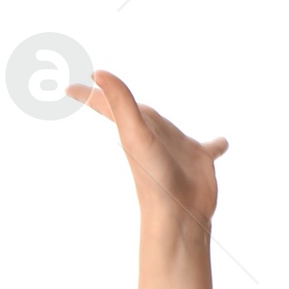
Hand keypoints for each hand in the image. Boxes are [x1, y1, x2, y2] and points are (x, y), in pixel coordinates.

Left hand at [67, 69, 226, 231]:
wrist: (177, 214)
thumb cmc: (153, 176)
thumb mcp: (134, 134)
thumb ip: (119, 102)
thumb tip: (98, 73)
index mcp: (137, 127)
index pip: (106, 104)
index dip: (86, 95)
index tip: (67, 88)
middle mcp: (154, 135)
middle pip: (134, 112)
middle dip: (119, 101)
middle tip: (105, 91)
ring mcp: (176, 148)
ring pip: (171, 130)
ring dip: (166, 124)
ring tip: (160, 119)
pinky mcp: (200, 161)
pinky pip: (210, 148)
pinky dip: (216, 144)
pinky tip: (221, 144)